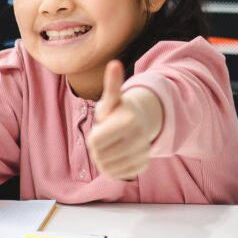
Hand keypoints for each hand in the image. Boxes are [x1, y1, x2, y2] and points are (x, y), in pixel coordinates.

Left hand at [87, 60, 163, 179]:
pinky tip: (119, 156)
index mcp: (128, 121)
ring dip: (104, 160)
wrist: (142, 122)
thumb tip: (114, 63)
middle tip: (107, 138)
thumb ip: (112, 84)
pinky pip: (118, 174)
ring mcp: (142, 153)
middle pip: (99, 157)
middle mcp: (139, 138)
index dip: (94, 136)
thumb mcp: (112, 98)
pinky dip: (114, 168)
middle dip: (98, 149)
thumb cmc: (119, 110)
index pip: (94, 143)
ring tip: (112, 146)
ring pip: (108, 168)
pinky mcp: (143, 165)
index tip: (103, 128)